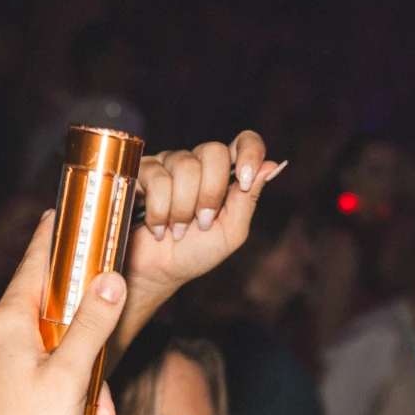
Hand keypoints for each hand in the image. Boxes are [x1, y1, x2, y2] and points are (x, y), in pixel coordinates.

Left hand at [0, 209, 123, 414]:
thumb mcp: (71, 376)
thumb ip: (93, 326)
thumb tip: (110, 281)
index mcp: (8, 322)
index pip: (36, 264)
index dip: (54, 239)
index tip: (60, 213)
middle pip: (52, 326)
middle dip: (89, 361)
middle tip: (105, 398)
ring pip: (47, 367)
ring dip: (80, 399)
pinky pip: (32, 393)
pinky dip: (59, 414)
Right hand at [124, 132, 284, 317]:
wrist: (157, 273)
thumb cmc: (195, 253)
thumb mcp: (230, 232)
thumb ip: (247, 200)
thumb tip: (271, 165)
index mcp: (225, 175)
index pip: (245, 142)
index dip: (248, 152)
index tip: (244, 180)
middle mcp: (198, 163)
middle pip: (213, 151)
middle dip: (210, 193)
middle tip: (201, 222)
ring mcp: (169, 164)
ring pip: (184, 165)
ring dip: (182, 208)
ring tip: (176, 230)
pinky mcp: (142, 171)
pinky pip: (156, 177)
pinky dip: (159, 210)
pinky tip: (157, 226)